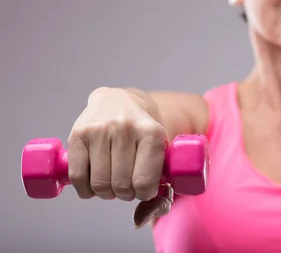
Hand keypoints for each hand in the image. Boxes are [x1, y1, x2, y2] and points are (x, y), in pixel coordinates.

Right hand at [68, 87, 171, 227]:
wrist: (120, 100)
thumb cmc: (144, 134)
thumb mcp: (161, 154)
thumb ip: (161, 191)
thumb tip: (139, 221)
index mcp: (152, 132)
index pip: (144, 182)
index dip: (144, 193)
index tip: (144, 187)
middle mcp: (126, 128)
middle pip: (121, 185)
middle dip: (125, 193)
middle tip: (127, 185)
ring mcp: (100, 129)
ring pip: (99, 183)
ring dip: (105, 193)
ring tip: (112, 182)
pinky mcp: (78, 133)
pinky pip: (78, 176)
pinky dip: (85, 190)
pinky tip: (93, 184)